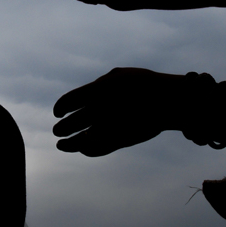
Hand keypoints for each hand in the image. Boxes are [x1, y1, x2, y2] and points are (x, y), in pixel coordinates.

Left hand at [53, 68, 185, 156]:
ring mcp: (110, 127)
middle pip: (71, 123)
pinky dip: (87, 150)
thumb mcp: (118, 77)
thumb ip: (98, 86)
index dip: (60, 108)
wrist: (168, 99)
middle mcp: (102, 109)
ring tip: (61, 145)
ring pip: (80, 142)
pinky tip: (82, 148)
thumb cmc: (143, 84)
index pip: (68, 102)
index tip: (57, 113)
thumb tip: (82, 99)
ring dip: (68, 145)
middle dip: (61, 128)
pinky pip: (96, 150)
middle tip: (57, 130)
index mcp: (98, 91)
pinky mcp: (120, 141)